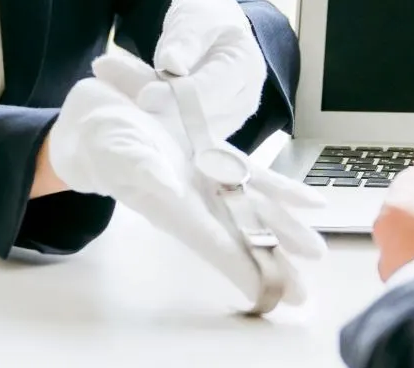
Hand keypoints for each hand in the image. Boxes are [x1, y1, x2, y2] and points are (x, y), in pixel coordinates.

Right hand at [44, 75, 319, 309]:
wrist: (97, 120)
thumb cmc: (101, 143)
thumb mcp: (118, 154)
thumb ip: (145, 172)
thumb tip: (171, 191)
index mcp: (170, 205)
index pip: (213, 244)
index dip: (241, 268)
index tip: (267, 292)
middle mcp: (194, 199)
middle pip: (241, 235)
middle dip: (273, 262)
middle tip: (302, 292)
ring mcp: (207, 179)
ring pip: (255, 208)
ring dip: (286, 230)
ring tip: (316, 252)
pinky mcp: (215, 157)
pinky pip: (256, 175)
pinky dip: (283, 189)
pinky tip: (310, 201)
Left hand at [95, 0, 265, 141]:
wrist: (210, 27)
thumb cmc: (208, 16)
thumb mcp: (199, 14)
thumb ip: (187, 37)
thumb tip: (172, 64)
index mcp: (245, 70)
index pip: (213, 91)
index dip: (179, 97)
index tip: (145, 97)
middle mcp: (238, 102)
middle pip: (193, 116)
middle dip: (153, 108)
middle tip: (113, 92)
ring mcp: (218, 120)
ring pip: (174, 125)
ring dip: (139, 109)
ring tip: (106, 82)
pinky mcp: (192, 128)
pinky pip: (164, 125)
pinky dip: (136, 108)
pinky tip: (111, 88)